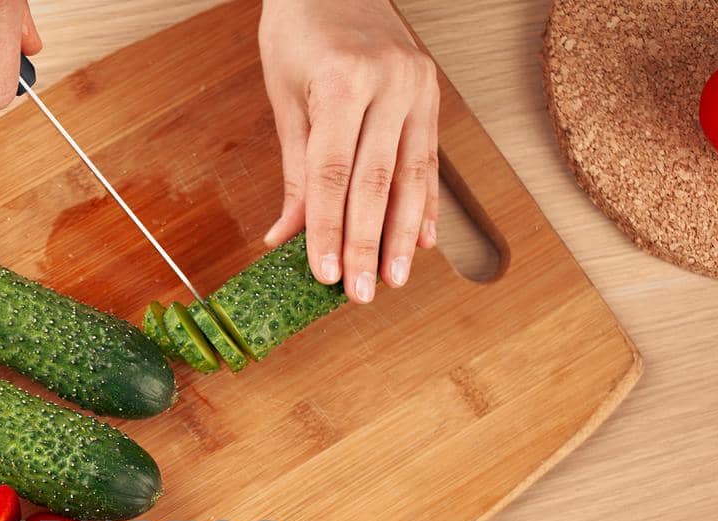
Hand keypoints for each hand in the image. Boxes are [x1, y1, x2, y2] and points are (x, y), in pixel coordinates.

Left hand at [260, 0, 439, 303]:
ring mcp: (418, 86)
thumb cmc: (299, 30)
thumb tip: (285, 238)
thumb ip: (294, 171)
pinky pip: (429, 157)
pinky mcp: (433, 92)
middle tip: (361, 294)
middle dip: (368, 244)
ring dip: (403, 235)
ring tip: (394, 280)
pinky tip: (424, 241)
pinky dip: (425, 203)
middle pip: (376, 182)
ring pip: (412, 175)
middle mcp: (390, 83)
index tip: (325, 274)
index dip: (329, 229)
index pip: (333, 173)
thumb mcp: (284, 96)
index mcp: (344, 81)